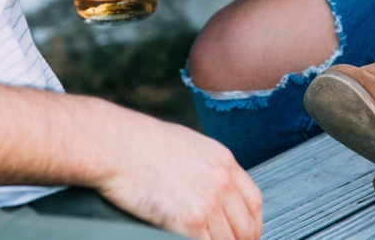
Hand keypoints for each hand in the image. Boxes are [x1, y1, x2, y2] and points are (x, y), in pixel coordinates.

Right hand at [96, 114, 262, 239]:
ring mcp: (208, 204)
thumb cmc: (143, 143)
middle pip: (246, 226)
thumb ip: (208, 168)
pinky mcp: (189, 223)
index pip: (254, 201)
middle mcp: (222, 182)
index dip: (253, 223)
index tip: (248, 234)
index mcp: (224, 161)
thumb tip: (212, 190)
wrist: (121, 147)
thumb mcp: (190, 145)